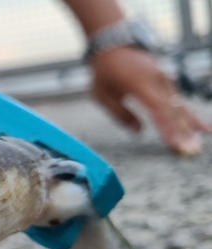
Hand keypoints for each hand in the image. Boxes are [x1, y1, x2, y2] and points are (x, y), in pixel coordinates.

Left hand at [90, 47, 210, 154]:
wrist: (113, 42)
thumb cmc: (105, 70)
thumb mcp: (101, 93)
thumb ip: (119, 113)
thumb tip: (138, 131)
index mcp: (139, 83)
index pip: (158, 108)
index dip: (167, 127)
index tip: (174, 144)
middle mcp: (157, 80)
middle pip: (173, 110)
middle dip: (182, 133)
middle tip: (189, 151)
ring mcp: (165, 79)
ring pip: (180, 106)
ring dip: (189, 127)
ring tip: (198, 145)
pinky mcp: (167, 82)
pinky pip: (180, 101)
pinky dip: (191, 116)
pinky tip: (204, 128)